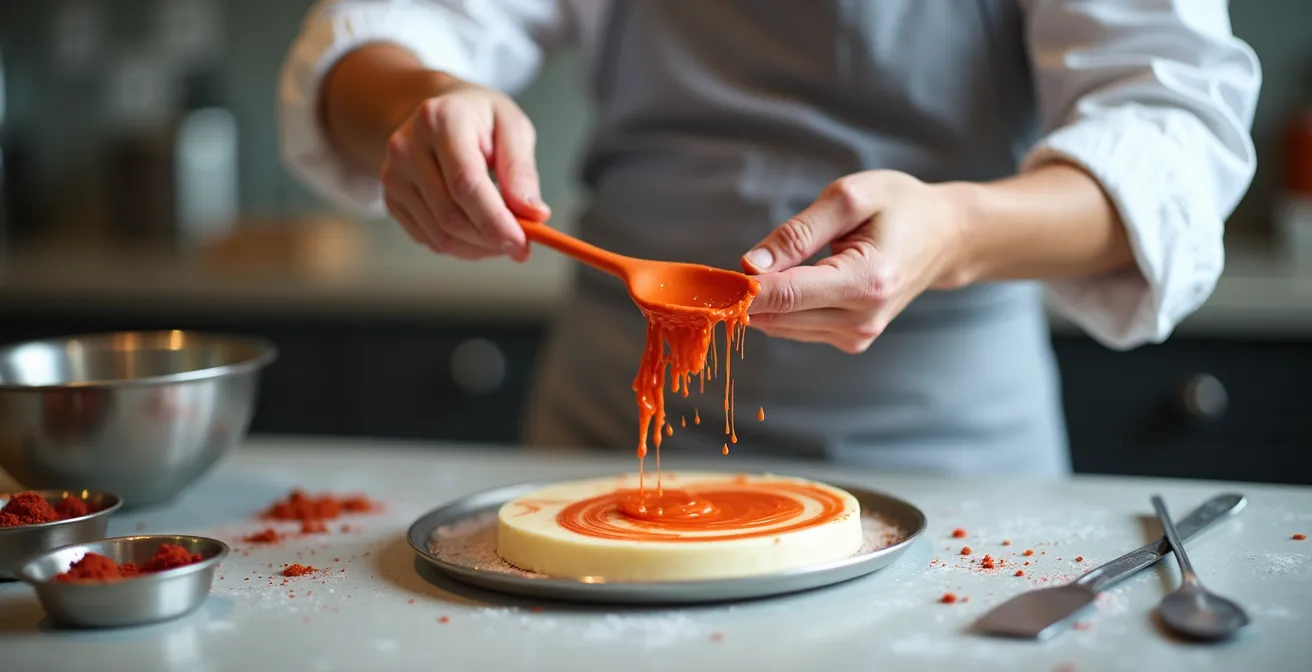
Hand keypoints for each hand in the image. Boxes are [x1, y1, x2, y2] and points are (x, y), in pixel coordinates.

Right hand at [379, 78, 548, 260]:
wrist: (439, 111)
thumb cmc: (481, 118)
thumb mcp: (513, 127)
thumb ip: (521, 170)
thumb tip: (534, 214)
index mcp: (442, 120)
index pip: (465, 184)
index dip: (495, 221)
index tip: (522, 242)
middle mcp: (407, 147)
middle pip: (450, 215)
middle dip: (490, 239)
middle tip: (520, 244)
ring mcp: (394, 175)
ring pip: (439, 234)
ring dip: (479, 247)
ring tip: (502, 235)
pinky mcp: (392, 198)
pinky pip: (429, 239)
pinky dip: (461, 246)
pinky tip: (478, 232)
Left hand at [741, 170, 973, 353]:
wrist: (946, 237)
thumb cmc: (901, 207)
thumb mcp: (850, 199)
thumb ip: (798, 233)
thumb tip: (750, 266)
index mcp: (866, 281)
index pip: (785, 295)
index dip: (742, 287)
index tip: (711, 277)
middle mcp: (863, 318)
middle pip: (778, 316)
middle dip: (746, 293)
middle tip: (724, 268)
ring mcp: (857, 335)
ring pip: (782, 327)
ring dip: (761, 302)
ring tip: (762, 267)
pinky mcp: (850, 340)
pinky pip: (796, 328)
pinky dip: (780, 308)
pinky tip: (786, 282)